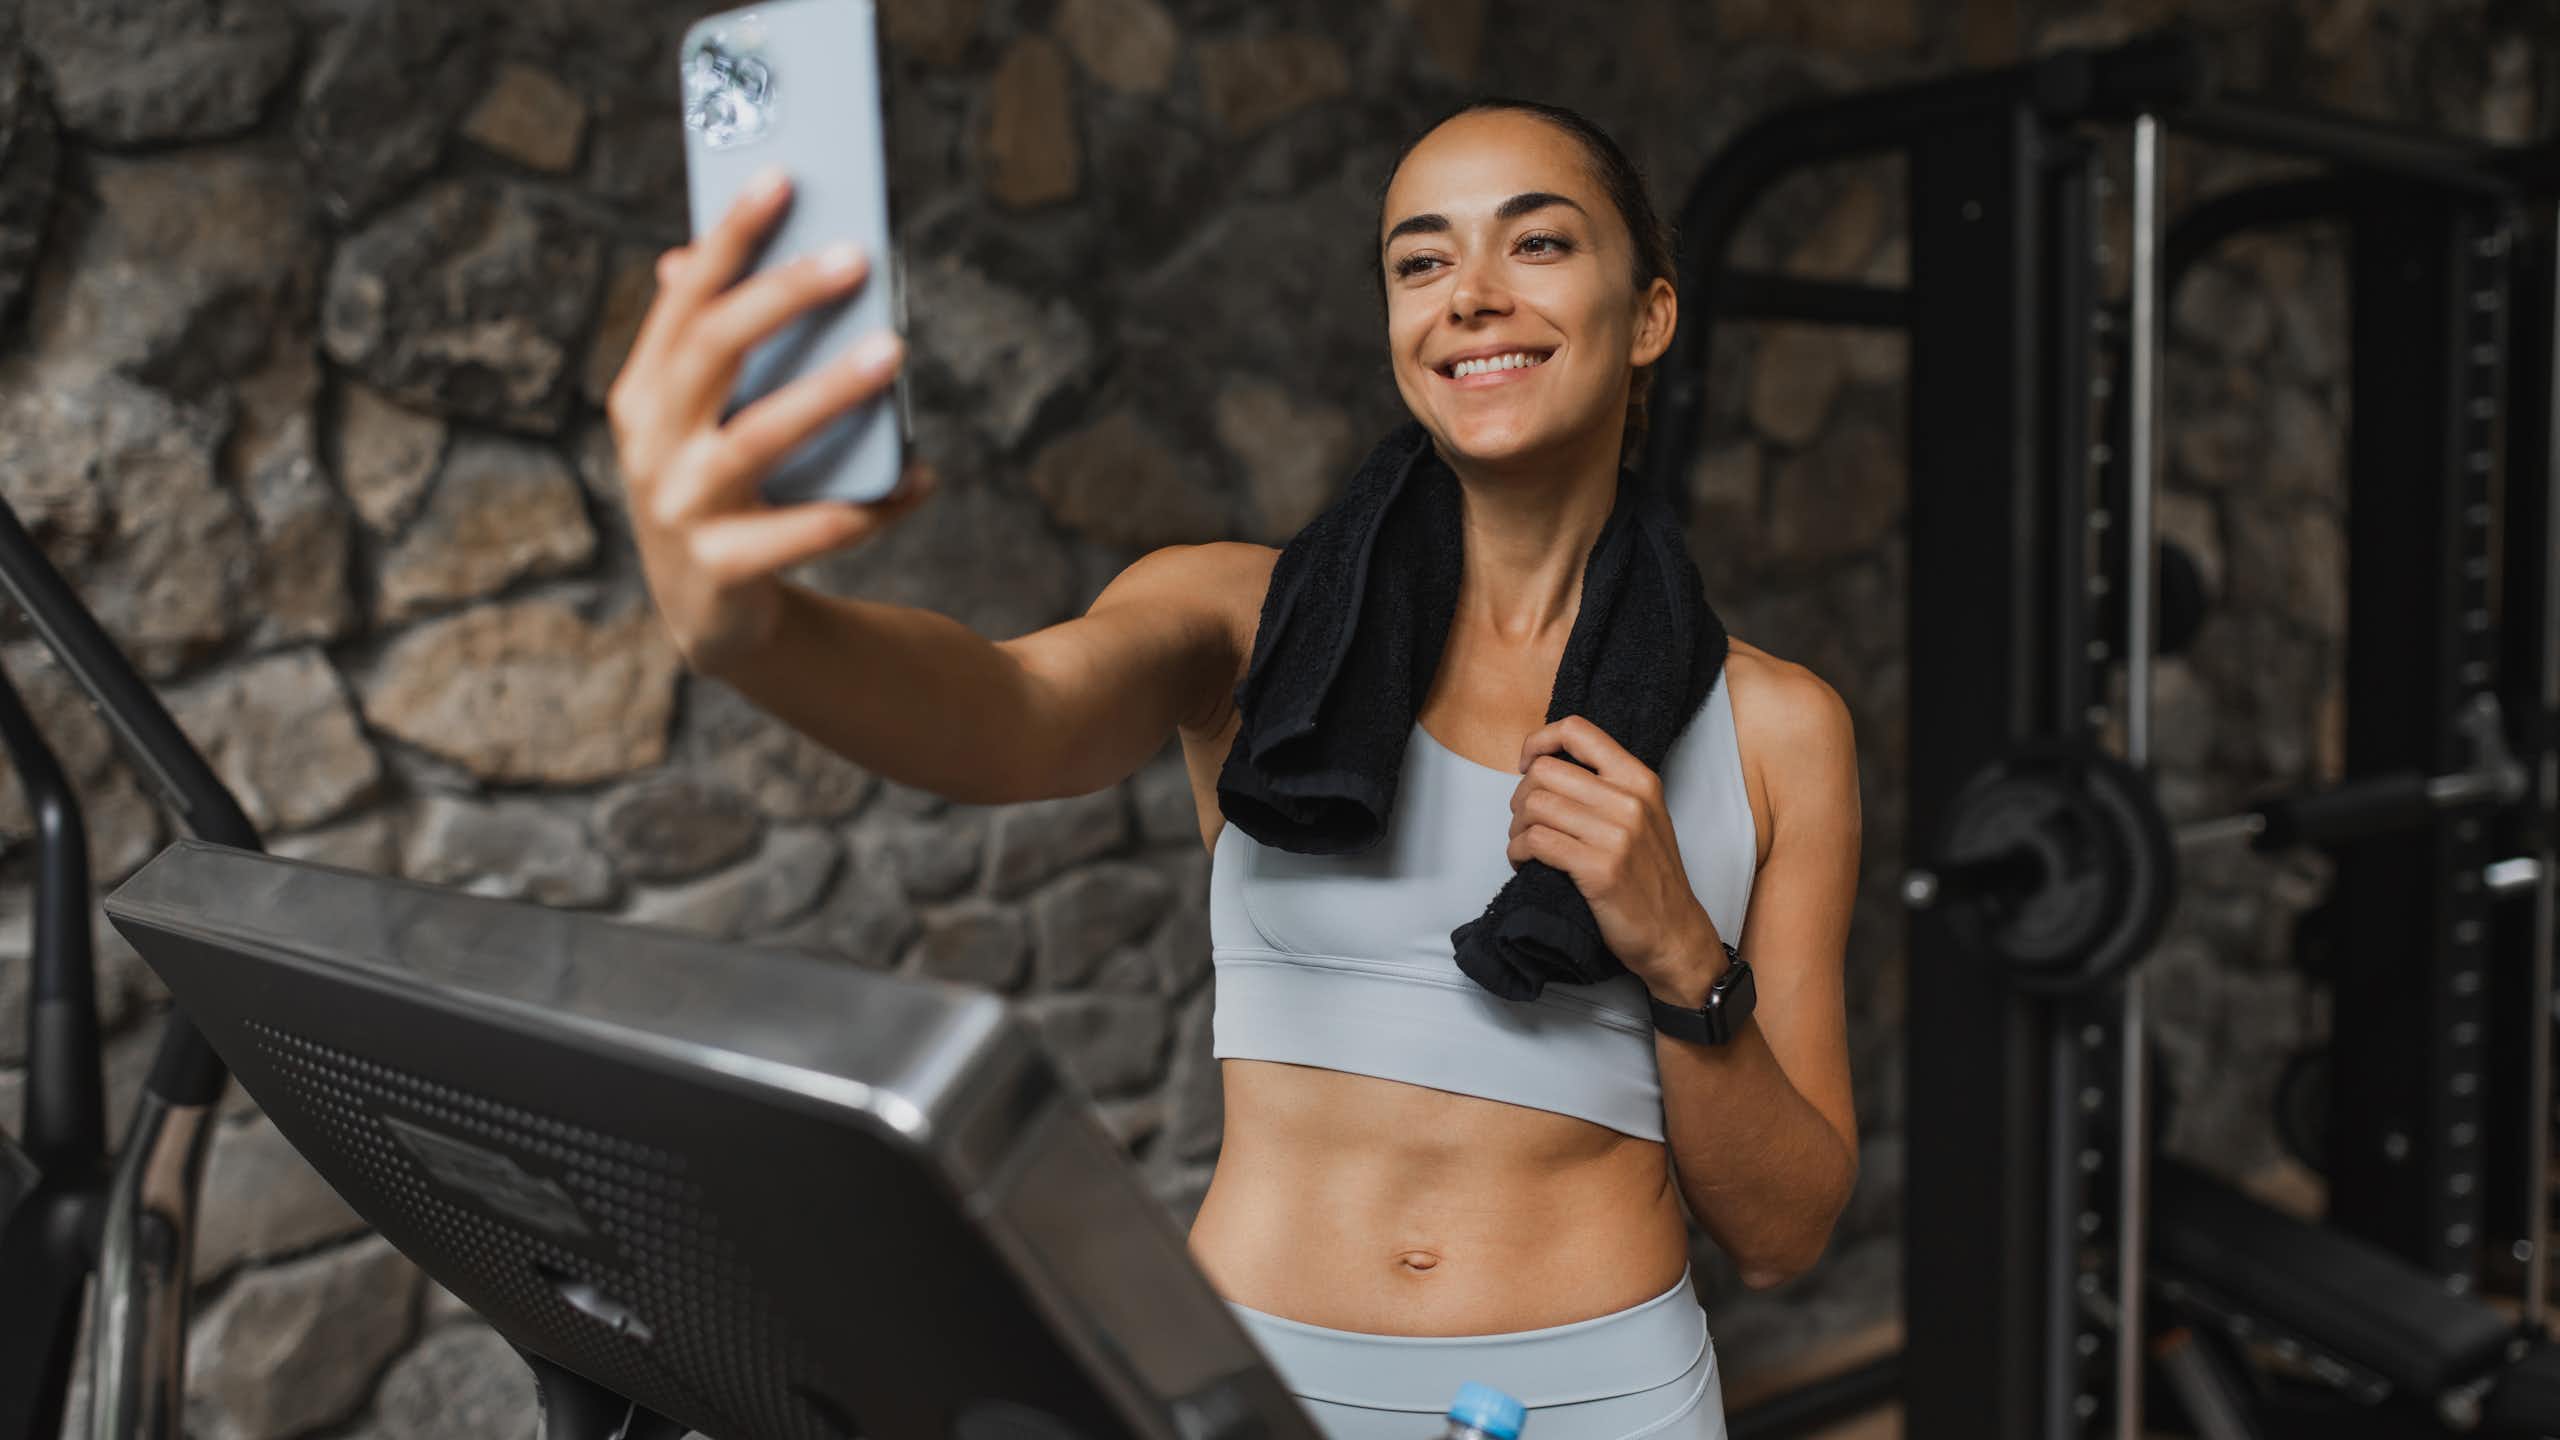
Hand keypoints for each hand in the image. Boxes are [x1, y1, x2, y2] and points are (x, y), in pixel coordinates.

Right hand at [605, 168, 935, 674]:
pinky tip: (920, 476)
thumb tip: (691, 256)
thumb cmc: (723, 490)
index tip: (783, 178)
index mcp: (644, 393)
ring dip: (829, 391)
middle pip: (714, 350)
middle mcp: (651, 445)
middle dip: (784, 296)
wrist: (712, 616)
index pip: (685, 298)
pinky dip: (871, 505)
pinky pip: (808, 531)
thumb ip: (709, 345)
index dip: (730, 237)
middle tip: (857, 257)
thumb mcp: (704, 418)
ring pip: (759, 437)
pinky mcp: (723, 571)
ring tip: (892, 349)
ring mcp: (681, 510)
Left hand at [1503, 714, 1724, 1000]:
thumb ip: (1606, 787)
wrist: (1674, 933)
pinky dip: (1517, 851)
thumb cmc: (1650, 876)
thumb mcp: (1643, 816)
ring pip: (1534, 805)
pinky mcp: (1598, 869)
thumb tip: (1546, 767)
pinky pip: (1535, 842)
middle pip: (1544, 771)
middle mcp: (1629, 800)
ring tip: (1523, 844)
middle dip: (1521, 795)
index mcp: (1639, 779)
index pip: (1577, 731)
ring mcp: (1616, 835)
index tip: (1527, 764)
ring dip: (1516, 827)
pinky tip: (1523, 862)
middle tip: (1524, 820)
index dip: (1540, 741)